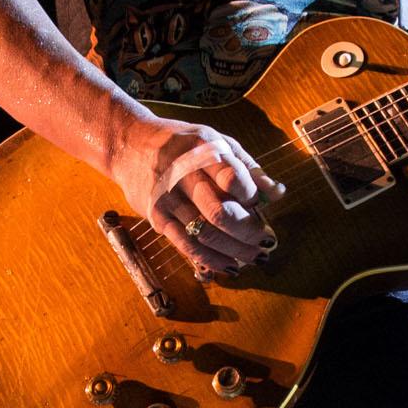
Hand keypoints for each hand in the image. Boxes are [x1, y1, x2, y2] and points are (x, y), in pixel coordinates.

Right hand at [110, 115, 284, 276]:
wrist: (129, 145)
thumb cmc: (182, 144)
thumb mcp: (215, 142)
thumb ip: (247, 167)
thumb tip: (277, 193)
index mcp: (202, 150)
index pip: (232, 178)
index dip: (251, 196)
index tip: (259, 205)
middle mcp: (182, 175)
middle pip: (219, 213)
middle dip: (247, 232)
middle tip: (263, 242)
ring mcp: (167, 199)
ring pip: (205, 235)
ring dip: (234, 251)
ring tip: (253, 257)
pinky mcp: (156, 218)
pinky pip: (186, 246)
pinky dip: (211, 259)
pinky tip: (229, 265)